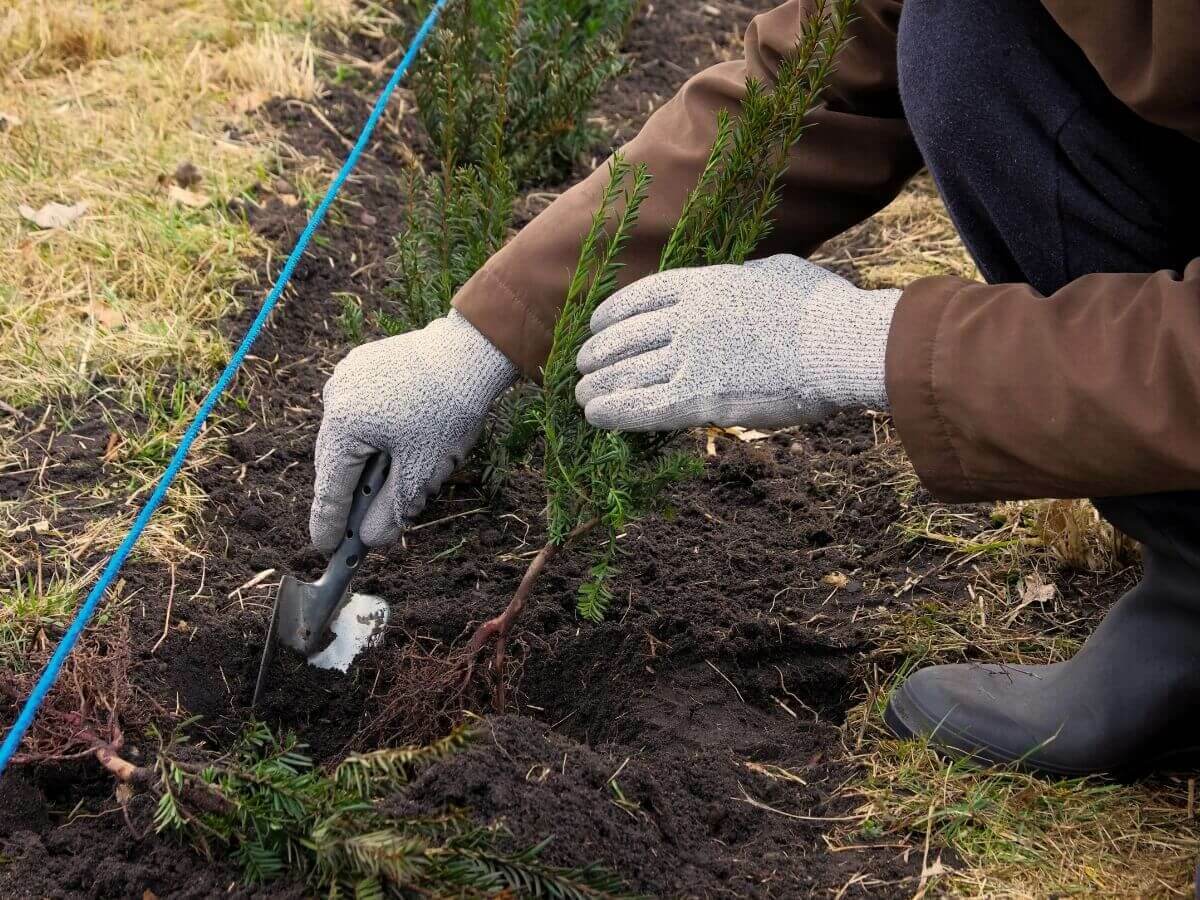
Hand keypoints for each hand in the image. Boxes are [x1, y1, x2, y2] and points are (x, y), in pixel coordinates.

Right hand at [310, 310, 516, 549]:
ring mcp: (347, 376)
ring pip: (348, 434)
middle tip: (354, 528)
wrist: (472, 352)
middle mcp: (335, 398)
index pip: (331, 487)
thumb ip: (390, 511)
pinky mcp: (363, 363)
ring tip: (383, 484)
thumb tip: (369, 540)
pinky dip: (372, 431)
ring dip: (363, 461)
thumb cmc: (448, 412)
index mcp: (342, 426)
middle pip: (336, 460)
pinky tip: (395, 442)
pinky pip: (360, 408)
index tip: (325, 548)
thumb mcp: (421, 473)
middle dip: (350, 493)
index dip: (328, 523)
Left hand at [575, 254, 900, 430]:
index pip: (641, 297)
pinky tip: (595, 415)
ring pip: (629, 374)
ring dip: (599, 385)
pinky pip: (644, 408)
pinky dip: (615, 411)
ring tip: (583, 394)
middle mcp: (687, 319)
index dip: (612, 314)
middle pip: (626, 338)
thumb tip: (740, 282)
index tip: (597, 324)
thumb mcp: (777, 273)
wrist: (840, 345)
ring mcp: (690, 359)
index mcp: (704, 284)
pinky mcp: (700, 399)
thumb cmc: (822, 309)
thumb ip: (745, 280)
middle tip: (582, 364)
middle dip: (599, 352)